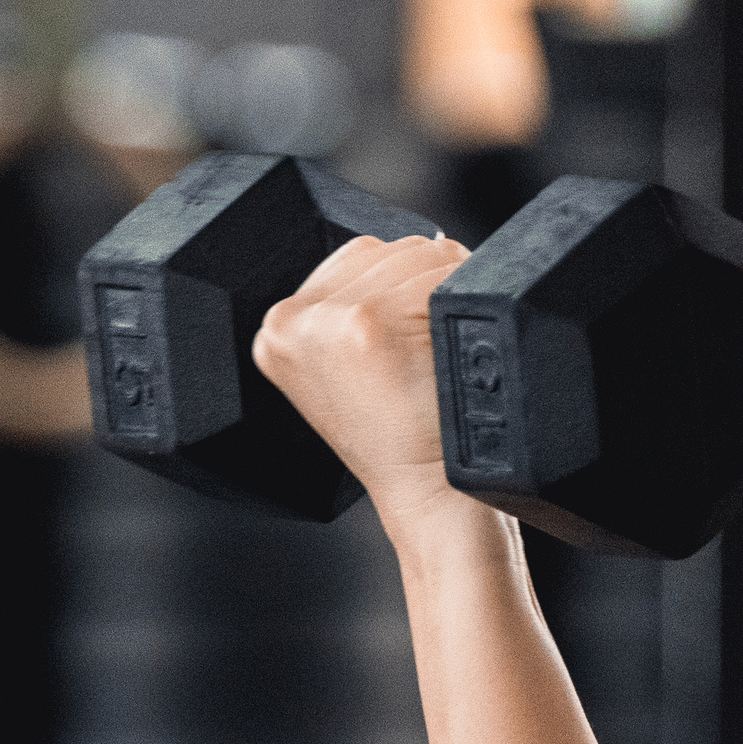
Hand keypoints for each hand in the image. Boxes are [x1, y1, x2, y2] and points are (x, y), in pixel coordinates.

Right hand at [253, 233, 478, 545]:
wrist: (428, 497)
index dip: (404, 284)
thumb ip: (348, 309)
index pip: (357, 255)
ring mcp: (328, 321)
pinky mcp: (367, 324)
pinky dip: (467, 300)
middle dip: (428, 282)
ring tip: (443, 350)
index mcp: (275, 328)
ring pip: (419, 253)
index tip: (416, 333)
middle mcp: (289, 320)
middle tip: (434, 346)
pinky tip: (455, 349)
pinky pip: (442, 273)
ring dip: (450, 289)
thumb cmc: (403, 437)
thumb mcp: (346, 373)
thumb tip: (411, 246)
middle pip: (389, 247)